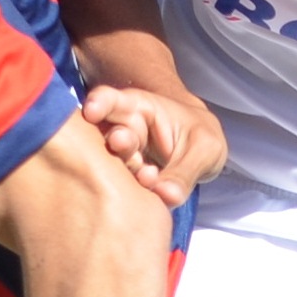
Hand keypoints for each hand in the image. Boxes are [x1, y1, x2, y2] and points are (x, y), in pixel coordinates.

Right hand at [77, 81, 223, 205]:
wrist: (200, 154)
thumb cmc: (200, 136)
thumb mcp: (204, 147)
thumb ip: (185, 171)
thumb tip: (165, 196)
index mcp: (138, 109)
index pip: (111, 100)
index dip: (99, 103)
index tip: (91, 110)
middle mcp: (123, 134)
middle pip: (106, 134)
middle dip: (115, 140)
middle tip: (119, 143)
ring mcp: (123, 162)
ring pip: (115, 167)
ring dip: (128, 172)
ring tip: (149, 175)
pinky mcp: (128, 184)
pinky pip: (127, 191)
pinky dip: (138, 194)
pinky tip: (153, 192)